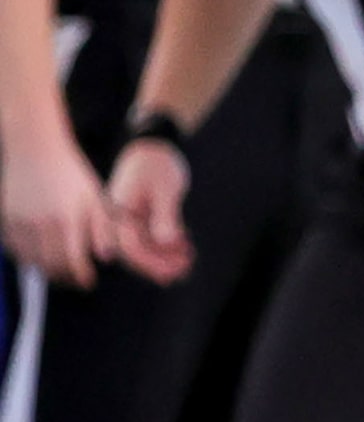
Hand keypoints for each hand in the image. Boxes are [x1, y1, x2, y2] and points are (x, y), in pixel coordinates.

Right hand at [0, 127, 115, 285]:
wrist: (35, 149)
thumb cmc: (71, 173)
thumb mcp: (94, 197)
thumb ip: (102, 229)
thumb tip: (105, 258)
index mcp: (66, 219)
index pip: (73, 261)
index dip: (81, 276)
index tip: (88, 281)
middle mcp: (40, 224)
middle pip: (50, 266)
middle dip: (65, 278)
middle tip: (75, 280)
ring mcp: (19, 222)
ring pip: (30, 261)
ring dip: (45, 270)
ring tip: (60, 270)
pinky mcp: (5, 219)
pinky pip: (14, 249)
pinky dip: (27, 257)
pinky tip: (39, 255)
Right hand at [107, 137, 193, 283]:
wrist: (152, 149)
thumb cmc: (158, 165)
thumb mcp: (166, 189)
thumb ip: (166, 216)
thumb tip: (165, 242)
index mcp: (117, 209)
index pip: (130, 245)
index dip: (151, 262)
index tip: (173, 271)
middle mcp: (117, 217)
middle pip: (134, 251)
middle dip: (159, 264)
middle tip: (185, 270)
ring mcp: (126, 219)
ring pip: (142, 248)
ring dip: (164, 258)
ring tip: (189, 262)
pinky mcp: (136, 219)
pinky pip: (148, 240)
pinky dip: (166, 247)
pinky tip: (185, 251)